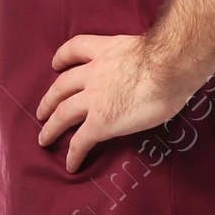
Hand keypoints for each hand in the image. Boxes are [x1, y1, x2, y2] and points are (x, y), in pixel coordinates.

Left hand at [36, 32, 192, 172]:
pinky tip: (70, 165)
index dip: (63, 57)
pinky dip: (73, 155)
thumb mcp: (150, 50)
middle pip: (62, 85)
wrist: (169, 65)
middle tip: (42, 111)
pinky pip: (80, 141)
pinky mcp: (100, 122)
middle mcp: (95, 72)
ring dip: (51, 126)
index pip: (76, 48)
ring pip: (63, 112)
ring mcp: (94, 98)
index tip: (56, 64)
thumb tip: (160, 70)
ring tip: (44, 138)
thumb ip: (144, 60)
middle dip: (49, 99)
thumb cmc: (171, 56)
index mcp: (107, 50)